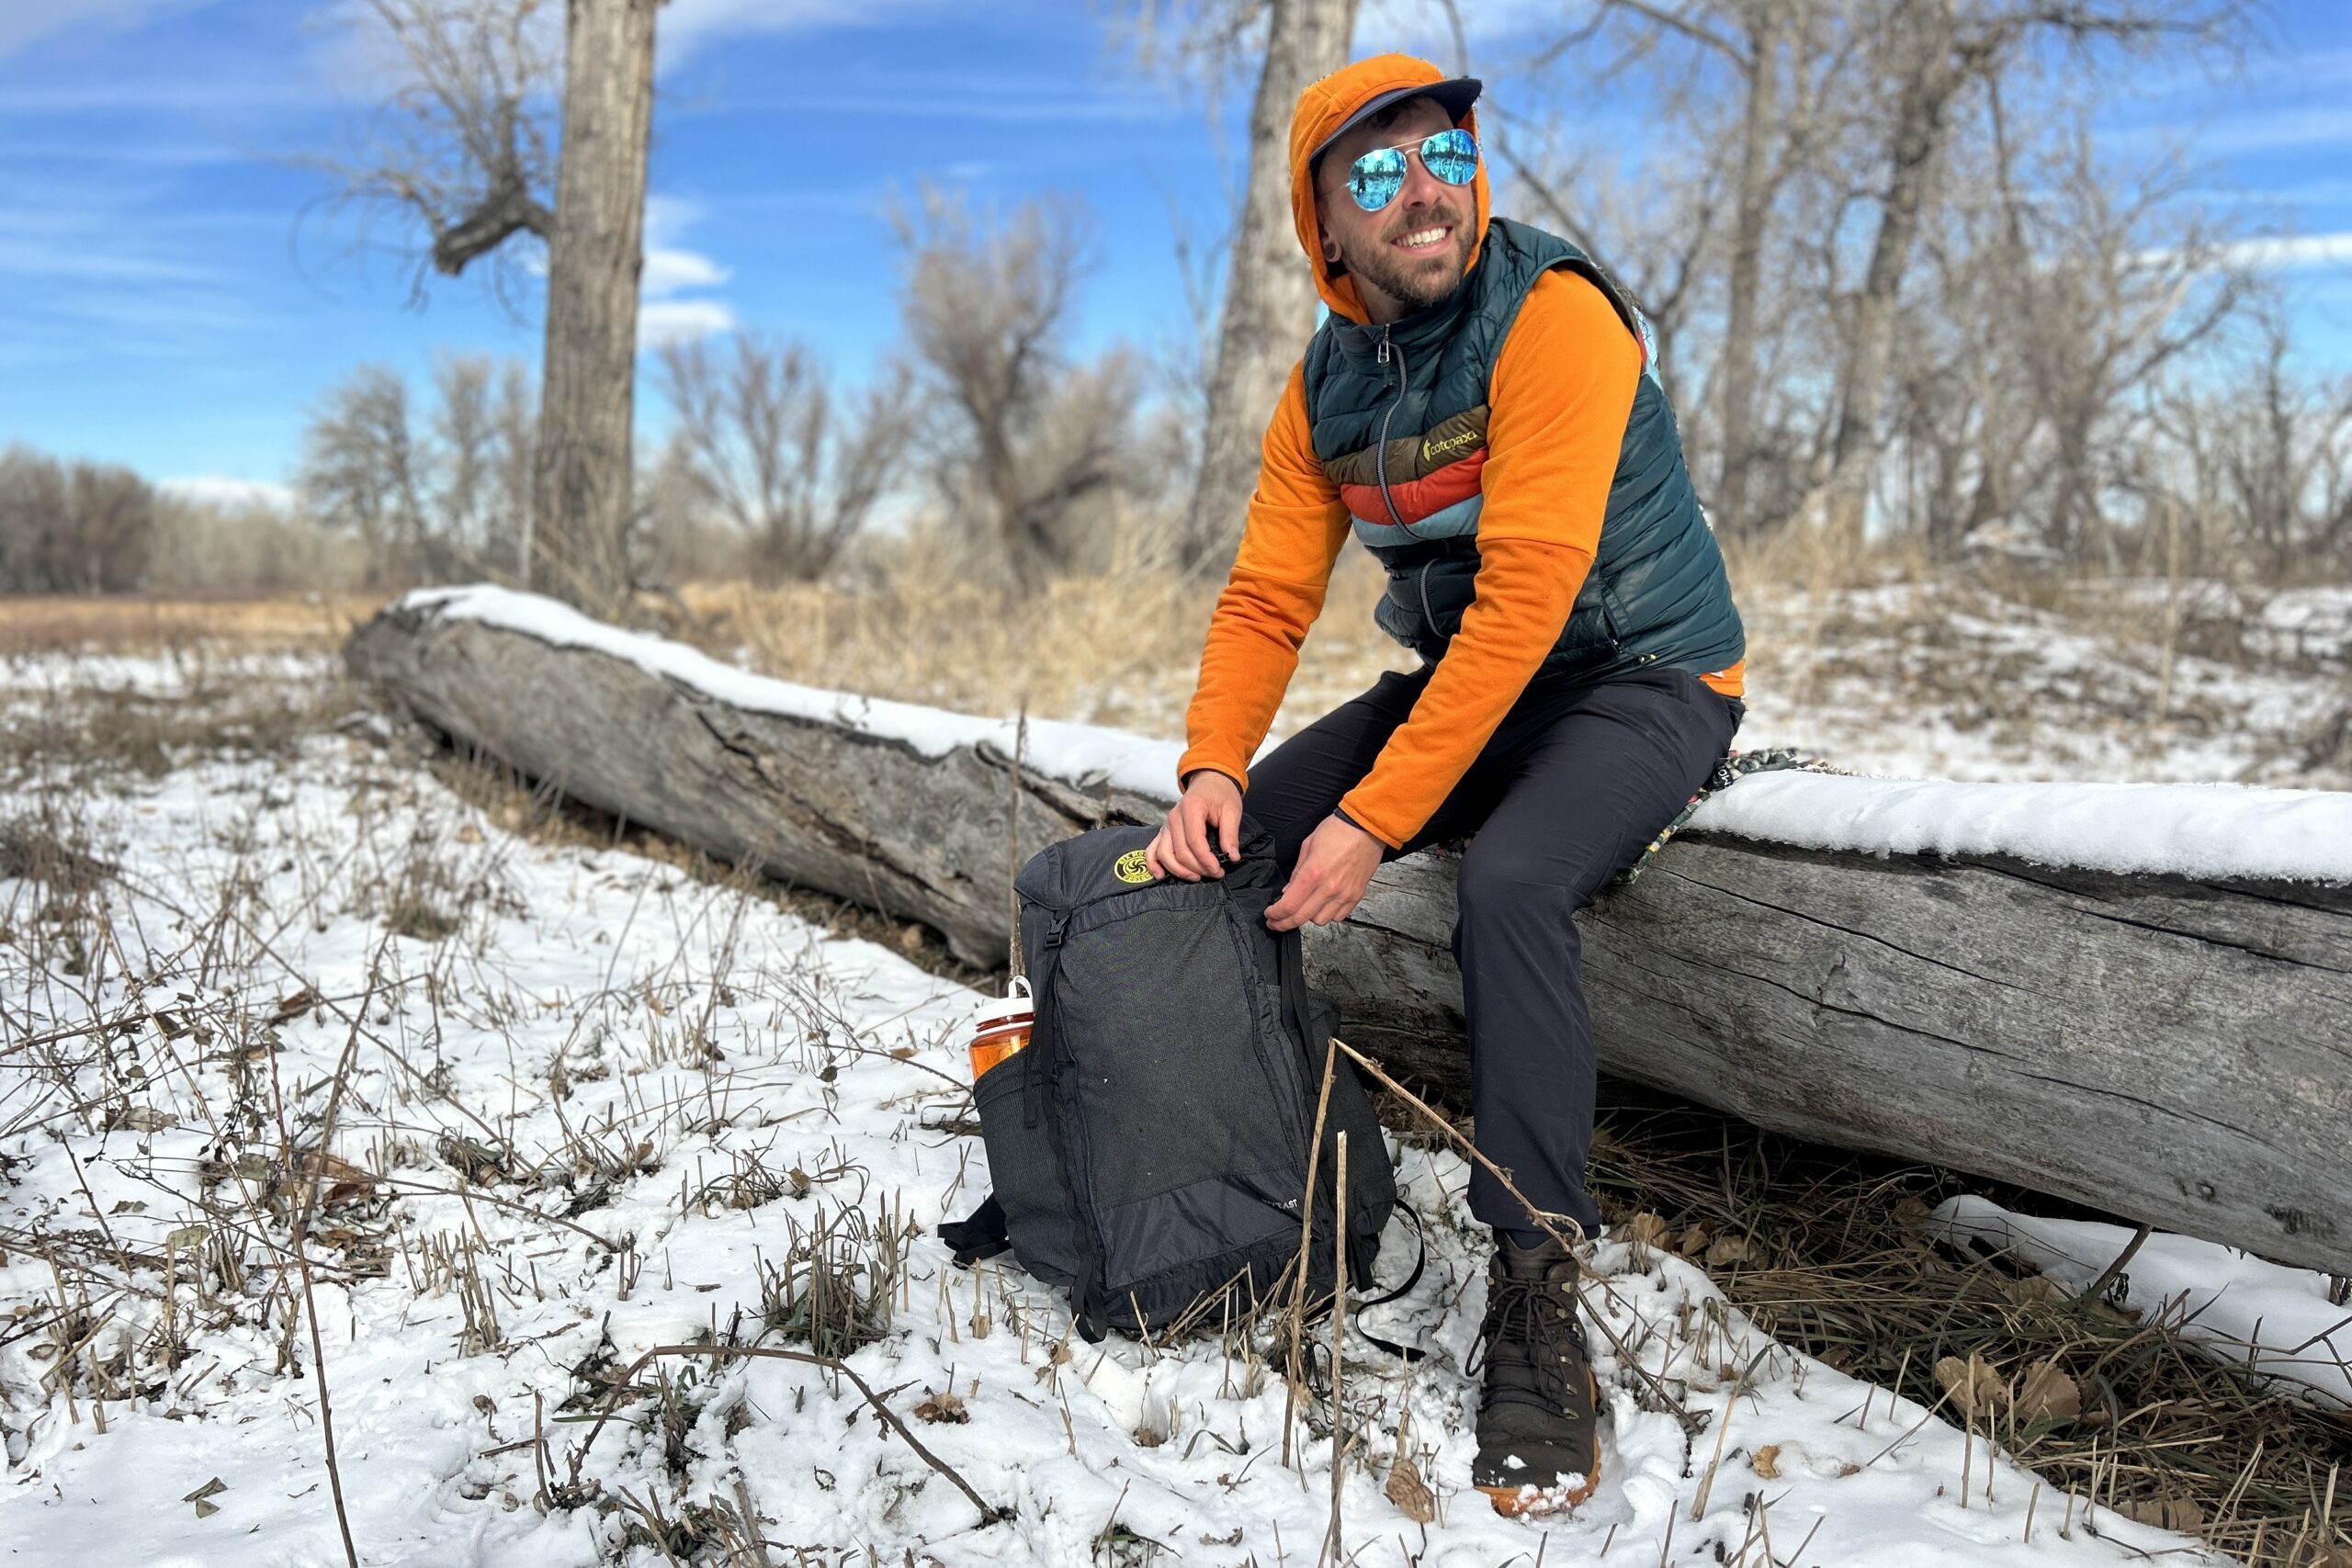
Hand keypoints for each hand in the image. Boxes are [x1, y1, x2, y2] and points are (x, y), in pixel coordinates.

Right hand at [1146, 770, 1242, 880]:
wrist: (1209, 781)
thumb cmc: (1220, 794)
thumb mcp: (1232, 811)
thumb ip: (1230, 835)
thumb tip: (1232, 857)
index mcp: (1191, 808)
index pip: (1194, 841)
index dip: (1206, 859)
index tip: (1218, 870)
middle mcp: (1174, 817)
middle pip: (1180, 851)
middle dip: (1198, 867)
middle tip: (1216, 874)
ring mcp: (1166, 825)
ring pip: (1164, 853)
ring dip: (1179, 870)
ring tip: (1196, 877)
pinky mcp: (1164, 831)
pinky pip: (1152, 849)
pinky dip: (1153, 864)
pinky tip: (1160, 875)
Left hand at [1266, 813, 1382, 931]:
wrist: (1366, 828)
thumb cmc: (1338, 831)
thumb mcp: (1308, 846)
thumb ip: (1297, 872)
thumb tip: (1288, 891)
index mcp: (1313, 873)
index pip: (1289, 905)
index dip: (1275, 914)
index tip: (1270, 915)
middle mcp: (1329, 887)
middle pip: (1301, 918)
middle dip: (1284, 923)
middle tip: (1277, 922)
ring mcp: (1344, 894)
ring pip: (1320, 921)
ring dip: (1307, 918)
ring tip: (1303, 909)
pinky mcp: (1356, 896)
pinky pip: (1338, 917)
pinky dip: (1327, 915)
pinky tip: (1321, 906)